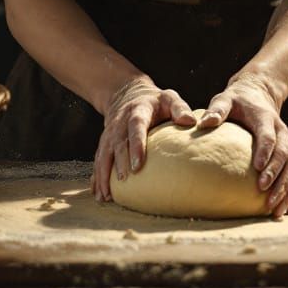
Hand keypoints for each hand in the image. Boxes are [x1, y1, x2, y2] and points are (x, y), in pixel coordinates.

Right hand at [90, 76, 195, 201]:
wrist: (127, 93)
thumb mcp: (169, 98)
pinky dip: (97, 176)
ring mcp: (110, 132)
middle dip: (118, 163)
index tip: (137, 165)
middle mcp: (120, 122)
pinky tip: (98, 194)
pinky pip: (98, 159)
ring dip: (103, 173)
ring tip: (106, 195)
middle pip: (117, 143)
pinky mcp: (104, 142)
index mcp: (138, 111)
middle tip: (123, 182)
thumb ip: (180, 108)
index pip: (135, 127)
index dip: (136, 145)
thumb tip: (190, 122)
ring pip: (104, 153)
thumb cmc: (155, 101)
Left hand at [199, 73, 287, 218]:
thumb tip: (204, 122)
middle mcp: (281, 130)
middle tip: (264, 192)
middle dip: (277, 174)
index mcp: (265, 118)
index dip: (265, 151)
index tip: (258, 168)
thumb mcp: (225, 99)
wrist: (258, 95)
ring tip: (277, 210)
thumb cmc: (237, 101)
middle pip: (284, 154)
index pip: (268, 136)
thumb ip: (217, 110)